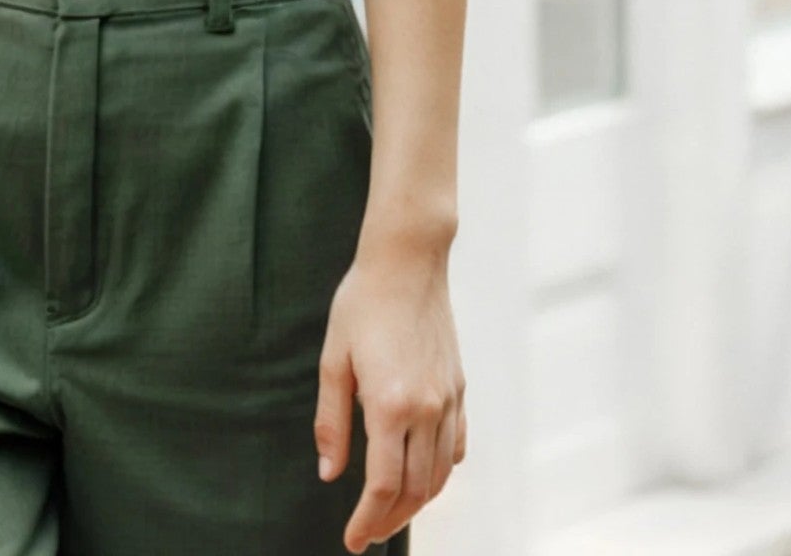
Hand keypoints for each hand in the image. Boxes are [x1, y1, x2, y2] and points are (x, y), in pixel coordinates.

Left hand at [314, 237, 466, 549]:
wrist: (408, 262)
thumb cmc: (362, 303)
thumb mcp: (333, 359)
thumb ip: (332, 422)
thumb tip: (330, 475)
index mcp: (391, 404)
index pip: (383, 485)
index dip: (367, 520)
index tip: (352, 541)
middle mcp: (427, 410)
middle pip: (414, 490)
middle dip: (389, 520)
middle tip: (367, 534)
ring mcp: (449, 401)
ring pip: (439, 475)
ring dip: (416, 502)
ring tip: (390, 513)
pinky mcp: (460, 389)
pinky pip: (456, 447)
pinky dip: (440, 472)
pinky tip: (421, 475)